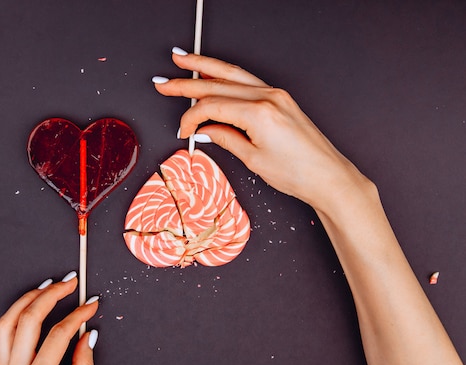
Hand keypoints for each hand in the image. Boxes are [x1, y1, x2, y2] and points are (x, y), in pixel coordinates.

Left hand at [0, 272, 98, 364]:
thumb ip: (84, 364)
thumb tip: (88, 335)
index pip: (58, 334)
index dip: (77, 314)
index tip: (90, 304)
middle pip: (29, 320)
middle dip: (51, 294)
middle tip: (69, 282)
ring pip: (7, 322)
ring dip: (28, 299)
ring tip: (47, 286)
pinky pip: (3, 334)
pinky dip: (16, 314)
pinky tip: (30, 306)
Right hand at [153, 49, 371, 212]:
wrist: (328, 176)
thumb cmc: (299, 173)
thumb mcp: (254, 159)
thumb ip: (225, 139)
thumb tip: (206, 131)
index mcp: (259, 113)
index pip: (211, 107)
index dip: (190, 119)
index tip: (183, 132)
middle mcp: (268, 97)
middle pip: (216, 84)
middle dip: (186, 82)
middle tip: (163, 82)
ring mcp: (275, 95)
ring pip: (231, 74)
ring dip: (205, 67)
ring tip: (184, 61)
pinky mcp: (280, 98)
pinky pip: (247, 81)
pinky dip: (226, 76)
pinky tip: (214, 73)